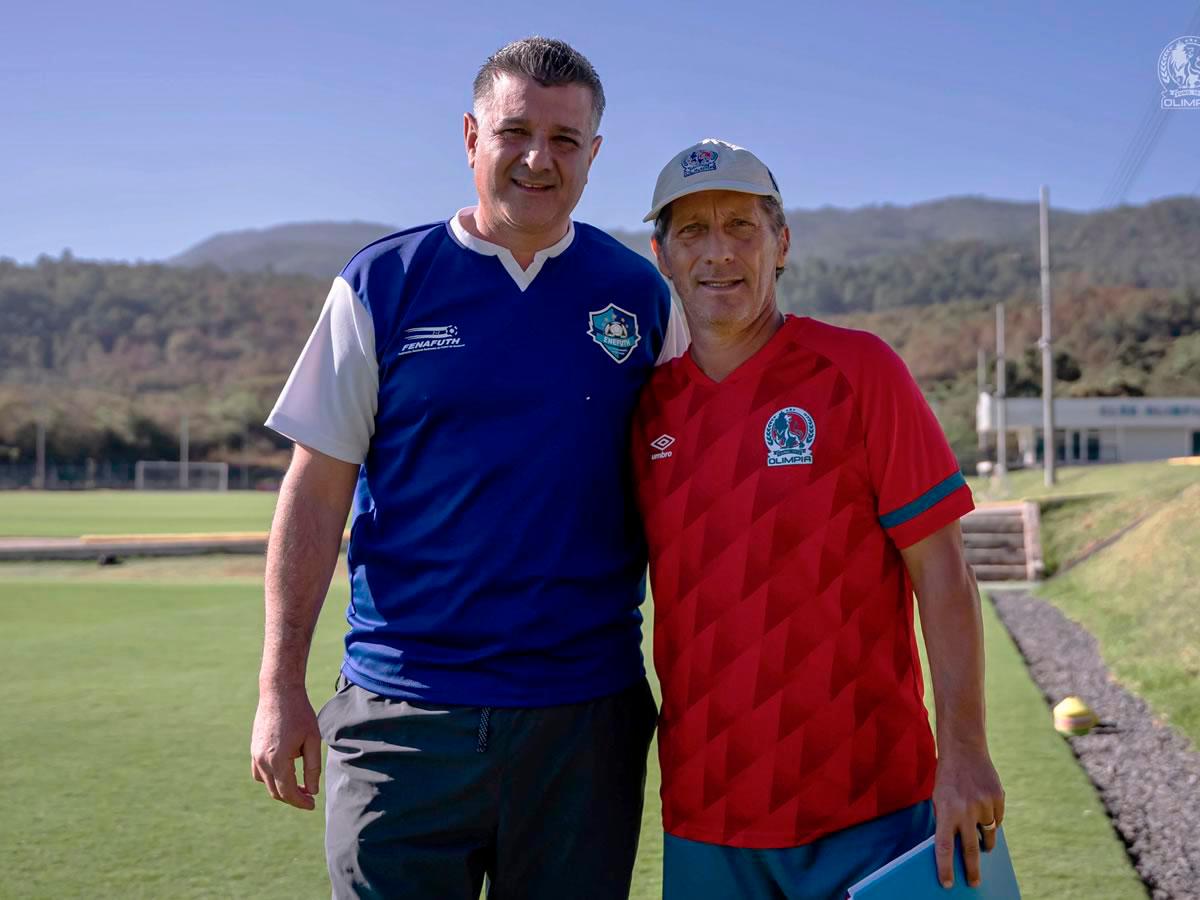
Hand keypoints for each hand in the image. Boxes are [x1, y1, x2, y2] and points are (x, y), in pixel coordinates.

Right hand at [251, 684, 321, 810]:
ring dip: (281, 789)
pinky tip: (285, 773)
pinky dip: (271, 778)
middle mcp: (262, 761)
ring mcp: (254, 755)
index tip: (312, 805)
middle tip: (309, 798)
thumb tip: (312, 791)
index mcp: (277, 760)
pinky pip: (259, 772)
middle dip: (293, 798)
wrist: (278, 692)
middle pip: (276, 791)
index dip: (301, 802)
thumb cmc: (299, 714)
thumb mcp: (312, 740)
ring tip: (300, 787)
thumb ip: (312, 768)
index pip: (288, 792)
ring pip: (266, 783)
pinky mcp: (253, 749)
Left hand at [931, 742, 1004, 888]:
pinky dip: (991, 820)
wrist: (964, 749)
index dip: (945, 868)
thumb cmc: (947, 778)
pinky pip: (997, 820)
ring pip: (987, 835)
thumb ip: (946, 821)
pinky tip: (984, 809)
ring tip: (980, 840)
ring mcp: (984, 804)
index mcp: (946, 811)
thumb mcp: (939, 799)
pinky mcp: (998, 798)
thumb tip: (955, 849)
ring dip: (984, 840)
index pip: (944, 847)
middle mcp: (965, 810)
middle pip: (970, 850)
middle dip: (972, 870)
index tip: (948, 884)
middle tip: (975, 883)